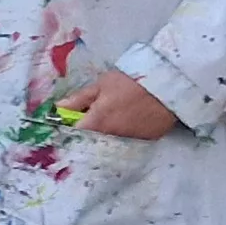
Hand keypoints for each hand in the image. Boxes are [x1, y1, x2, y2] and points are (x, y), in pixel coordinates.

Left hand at [58, 69, 180, 139]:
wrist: (167, 85)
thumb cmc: (131, 81)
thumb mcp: (102, 84)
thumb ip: (79, 99)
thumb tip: (58, 109)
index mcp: (97, 122)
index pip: (74, 134)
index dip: (70, 128)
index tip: (72, 120)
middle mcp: (110, 138)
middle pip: (92, 141)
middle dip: (89, 132)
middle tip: (94, 116)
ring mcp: (129, 142)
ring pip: (110, 143)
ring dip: (106, 134)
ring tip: (114, 117)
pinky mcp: (145, 142)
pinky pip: (128, 142)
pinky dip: (125, 135)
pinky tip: (130, 122)